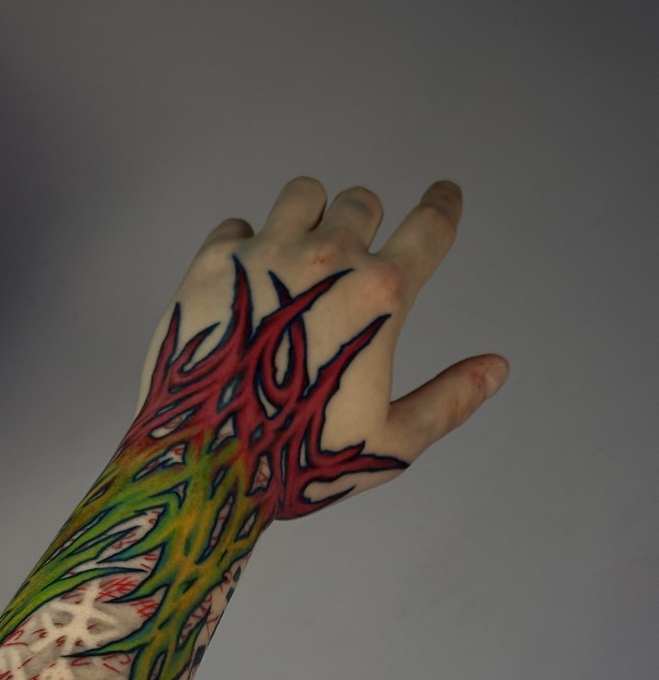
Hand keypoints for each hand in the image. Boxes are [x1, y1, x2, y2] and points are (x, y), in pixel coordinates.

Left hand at [131, 178, 508, 518]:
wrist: (203, 465)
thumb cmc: (298, 462)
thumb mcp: (388, 444)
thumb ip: (448, 401)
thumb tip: (496, 368)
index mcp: (380, 297)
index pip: (431, 226)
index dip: (445, 205)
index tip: (446, 194)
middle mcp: (326, 260)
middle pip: (361, 203)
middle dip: (364, 223)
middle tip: (351, 258)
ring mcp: (265, 255)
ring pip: (302, 195)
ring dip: (310, 216)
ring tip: (299, 256)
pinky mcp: (212, 265)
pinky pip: (238, 223)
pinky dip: (248, 242)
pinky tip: (247, 281)